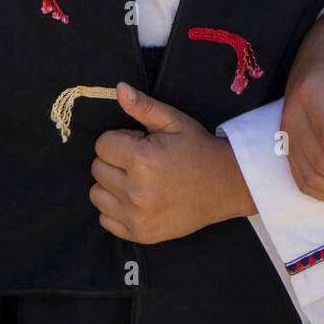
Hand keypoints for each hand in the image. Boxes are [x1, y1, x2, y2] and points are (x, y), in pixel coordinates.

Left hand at [89, 82, 255, 243]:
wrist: (226, 186)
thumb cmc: (198, 150)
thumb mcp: (174, 121)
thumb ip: (143, 106)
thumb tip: (119, 89)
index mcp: (142, 160)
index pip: (102, 145)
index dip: (120, 139)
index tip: (139, 142)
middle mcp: (136, 191)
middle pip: (97, 168)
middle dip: (115, 160)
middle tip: (141, 161)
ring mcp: (137, 216)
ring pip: (97, 194)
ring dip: (111, 184)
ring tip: (136, 179)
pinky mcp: (140, 234)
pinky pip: (105, 220)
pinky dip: (116, 209)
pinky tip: (137, 200)